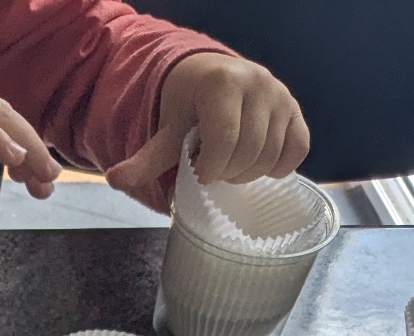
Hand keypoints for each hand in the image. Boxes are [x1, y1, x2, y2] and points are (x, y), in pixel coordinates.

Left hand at [107, 54, 308, 212]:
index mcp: (222, 84)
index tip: (197, 169)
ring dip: (248, 173)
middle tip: (212, 167)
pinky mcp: (295, 110)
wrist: (211, 77)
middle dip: (226, 173)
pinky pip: (297, 150)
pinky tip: (258, 163)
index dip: (209, 169)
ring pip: (271, 156)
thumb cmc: (187, 105)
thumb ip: (146, 159)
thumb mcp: (165, 130)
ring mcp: (280, 95)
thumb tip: (116, 180)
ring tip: (230, 163)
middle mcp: (258, 83)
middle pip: (248, 154)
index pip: (223, 143)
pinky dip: (279, 166)